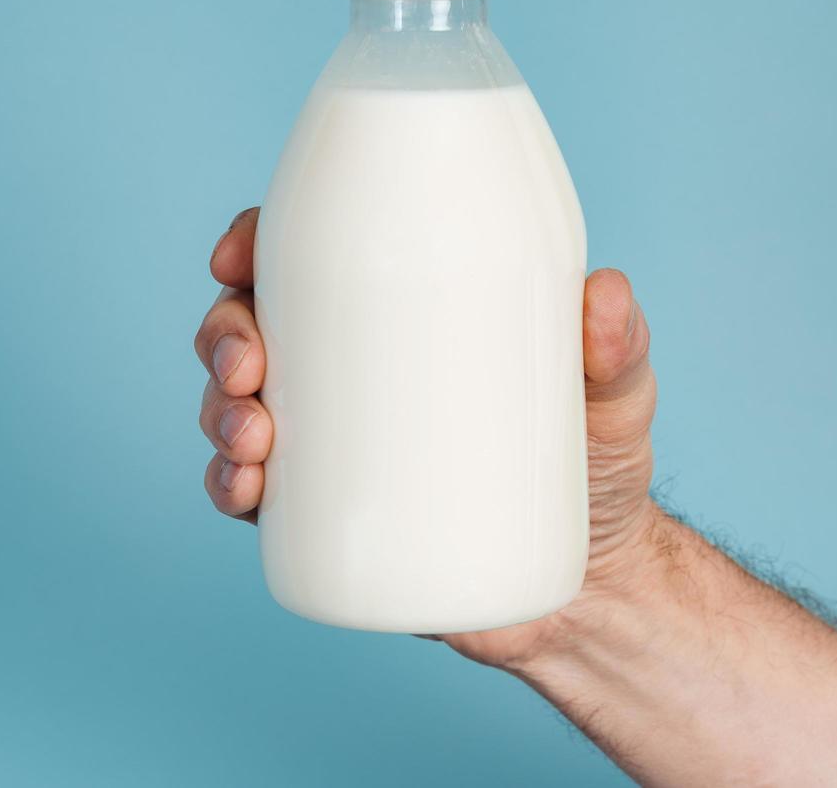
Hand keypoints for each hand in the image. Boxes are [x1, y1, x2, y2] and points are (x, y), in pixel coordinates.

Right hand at [196, 206, 668, 668]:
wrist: (589, 589)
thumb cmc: (598, 470)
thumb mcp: (617, 397)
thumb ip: (620, 347)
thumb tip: (604, 294)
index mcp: (405, 318)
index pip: (310, 261)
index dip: (253, 246)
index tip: (237, 255)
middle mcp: (353, 374)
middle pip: (252, 328)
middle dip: (223, 336)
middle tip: (250, 367)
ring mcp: (334, 446)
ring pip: (237, 406)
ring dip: (217, 411)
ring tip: (253, 437)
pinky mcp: (328, 521)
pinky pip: (251, 494)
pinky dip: (226, 485)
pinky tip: (240, 488)